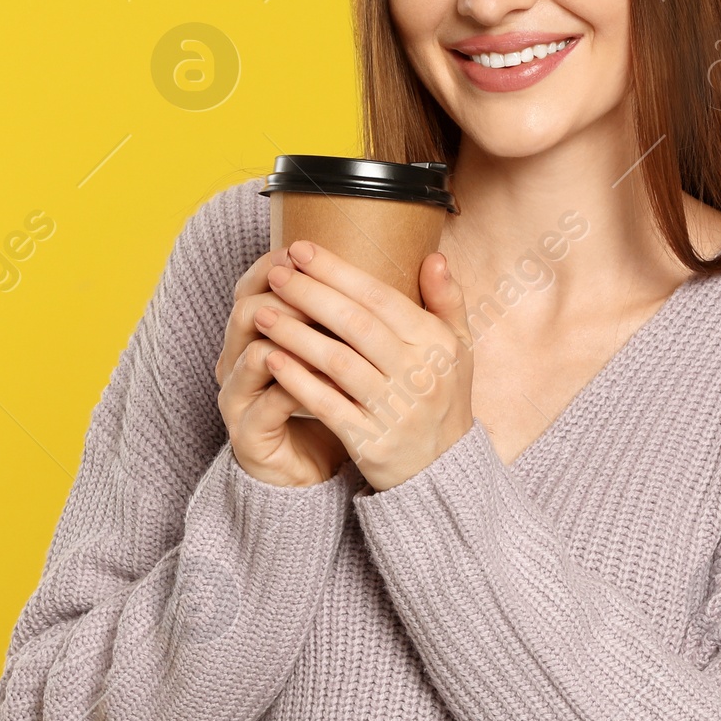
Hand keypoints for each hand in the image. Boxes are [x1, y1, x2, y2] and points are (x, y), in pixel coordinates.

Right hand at [216, 248, 347, 486]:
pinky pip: (268, 402)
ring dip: (296, 339)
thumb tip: (396, 268)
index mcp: (257, 334)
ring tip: (334, 332)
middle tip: (330, 287)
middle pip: (248, 310)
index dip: (281, 265)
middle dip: (292, 296)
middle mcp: (238, 360)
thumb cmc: (332, 406)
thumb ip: (355, 315)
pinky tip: (333, 381)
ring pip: (255, 352)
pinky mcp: (248, 433)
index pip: (255, 284)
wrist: (312, 470)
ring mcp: (239, 396)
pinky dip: (300, 387)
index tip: (314, 252)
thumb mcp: (346, 357)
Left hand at [256, 240, 473, 490]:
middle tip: (277, 274)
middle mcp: (420, 374)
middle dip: (311, 294)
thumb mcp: (458, 349)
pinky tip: (271, 359)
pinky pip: (328, 405)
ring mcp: (396, 409)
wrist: (442, 470)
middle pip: (356, 324)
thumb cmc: (442, 398)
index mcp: (438, 344)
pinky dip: (298, 381)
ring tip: (263, 312)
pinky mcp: (371, 442)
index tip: (302, 250)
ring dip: (295, 334)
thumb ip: (447, 301)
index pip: (381, 297)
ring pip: (337, 363)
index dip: (338, 271)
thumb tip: (433, 257)